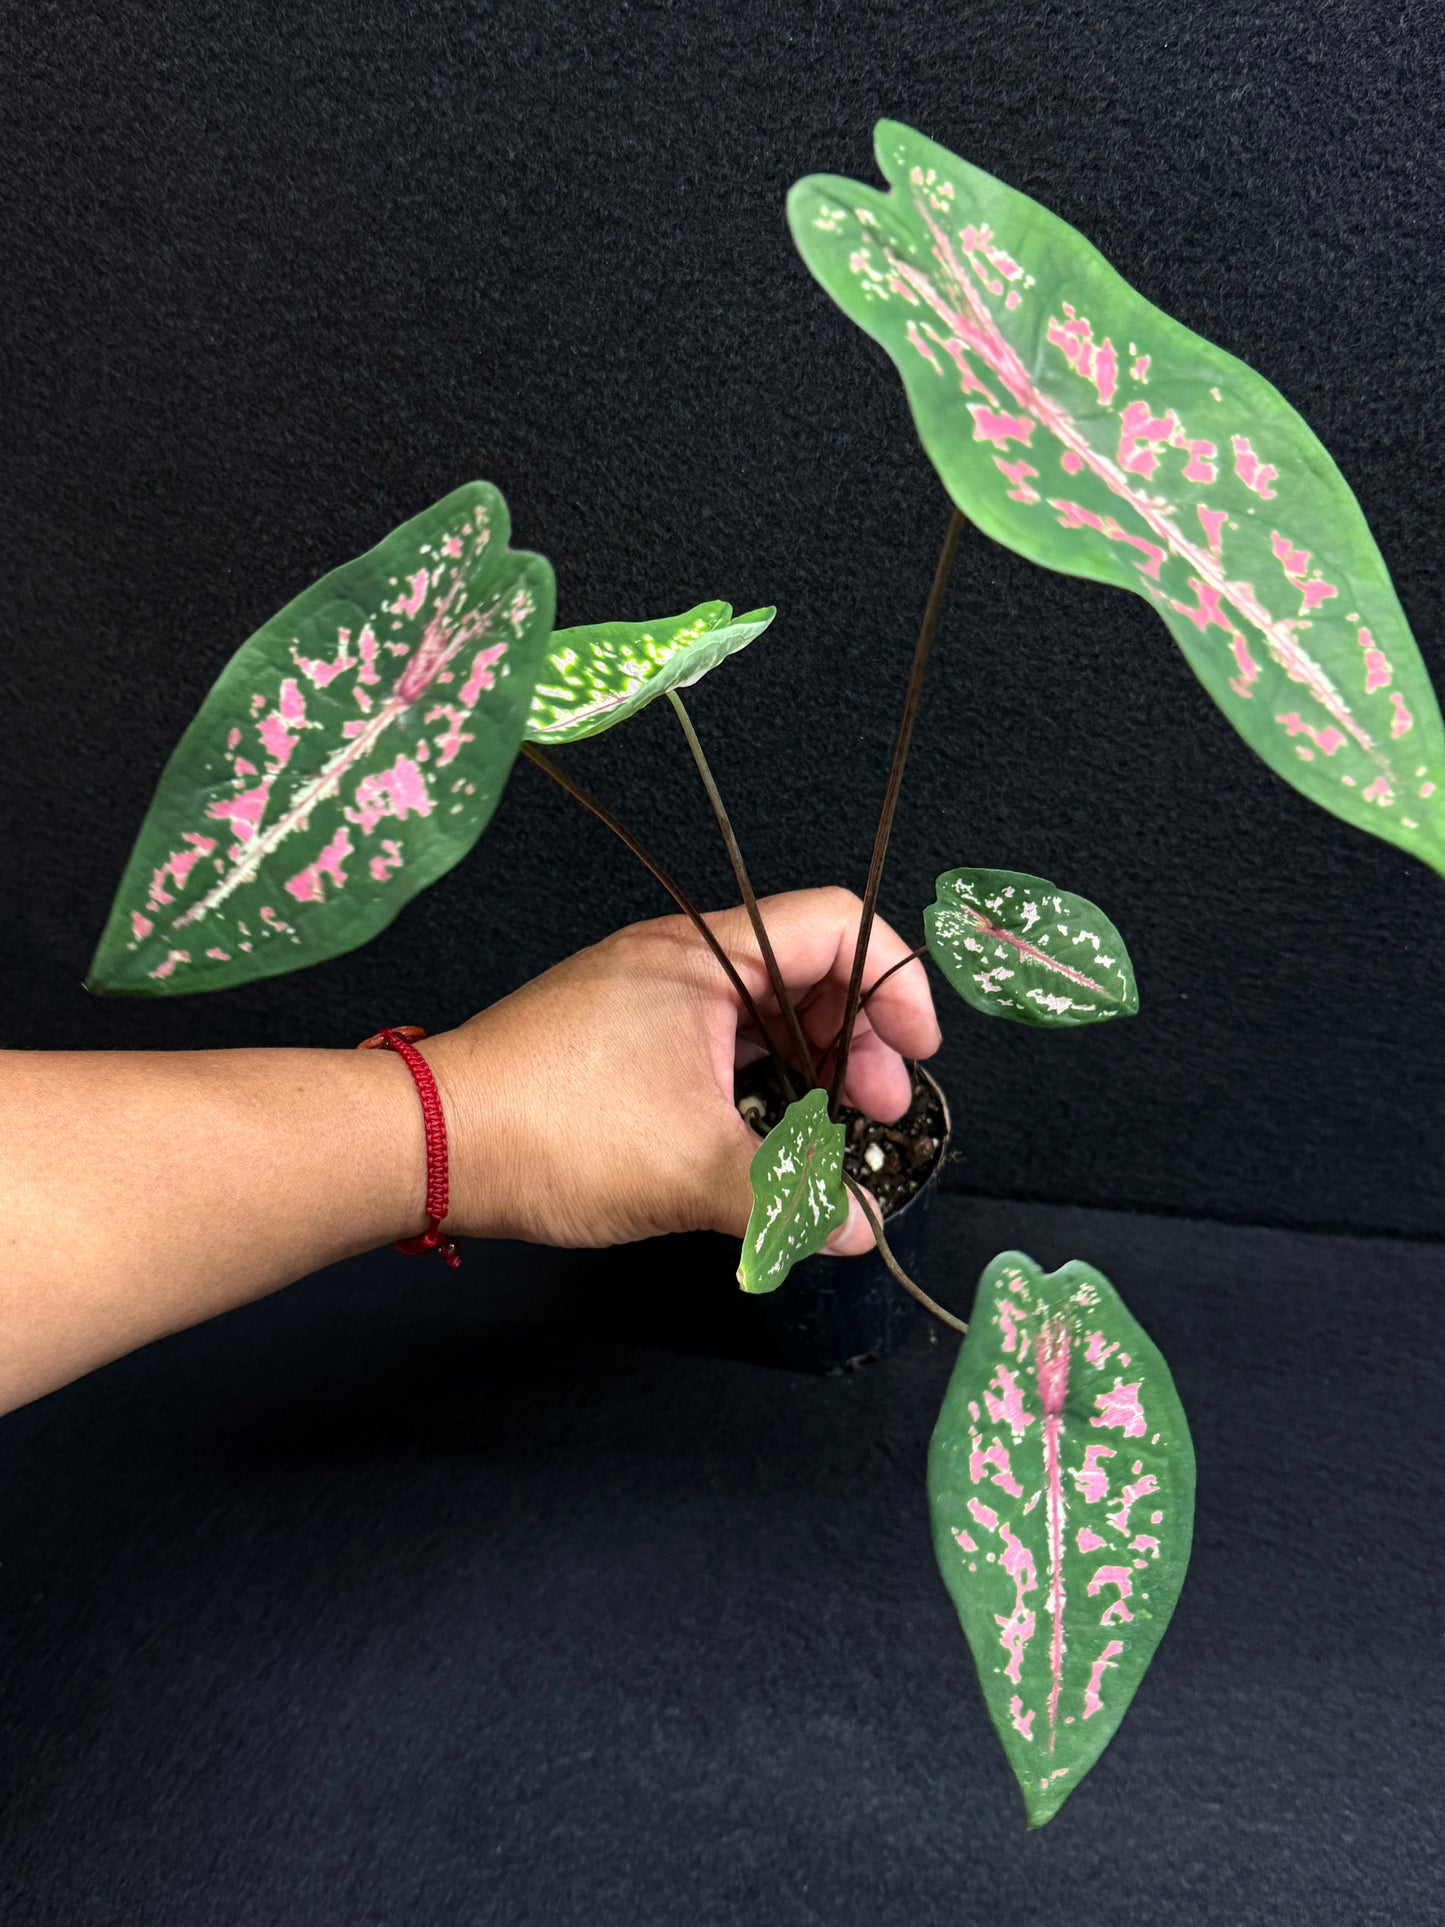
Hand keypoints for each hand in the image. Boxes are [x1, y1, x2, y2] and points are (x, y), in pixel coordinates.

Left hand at [424, 887, 941, 1253]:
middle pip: (808, 970)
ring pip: (761, 1013)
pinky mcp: (619, 1039)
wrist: (431, 1143)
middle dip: (859, 1038)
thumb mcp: (691, 1171)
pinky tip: (764, 1137)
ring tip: (829, 1133)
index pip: (836, 927)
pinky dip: (756, 1081)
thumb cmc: (550, 1129)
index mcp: (704, 956)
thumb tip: (851, 1228)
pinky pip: (716, 1043)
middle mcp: (677, 961)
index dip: (894, 983)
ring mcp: (644, 998)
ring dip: (809, 1066)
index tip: (916, 1052)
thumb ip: (788, 1199)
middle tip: (878, 1110)